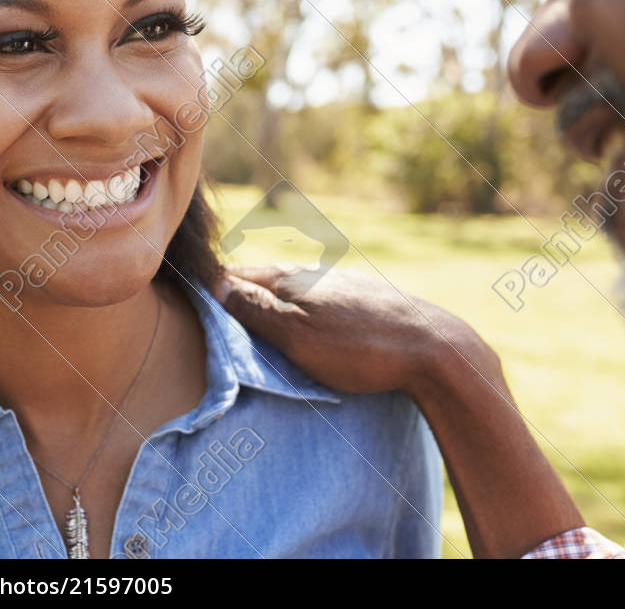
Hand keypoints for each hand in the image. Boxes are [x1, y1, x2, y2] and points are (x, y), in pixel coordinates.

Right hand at [210, 263, 496, 395]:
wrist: (435, 350)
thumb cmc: (360, 347)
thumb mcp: (297, 334)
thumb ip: (256, 309)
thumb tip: (216, 283)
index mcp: (292, 278)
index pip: (237, 275)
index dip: (212, 284)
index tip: (189, 292)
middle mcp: (315, 273)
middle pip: (265, 278)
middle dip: (239, 289)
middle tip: (213, 303)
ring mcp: (342, 284)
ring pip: (294, 287)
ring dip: (270, 298)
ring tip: (253, 315)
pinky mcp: (366, 300)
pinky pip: (318, 298)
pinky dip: (300, 307)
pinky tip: (306, 320)